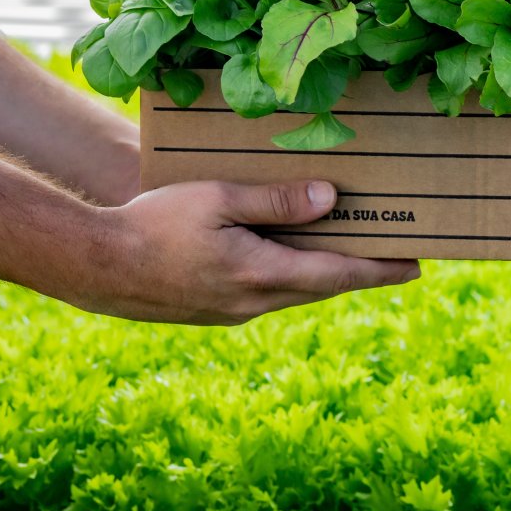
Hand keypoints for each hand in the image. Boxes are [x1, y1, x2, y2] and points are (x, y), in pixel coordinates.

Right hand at [77, 180, 419, 323]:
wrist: (94, 267)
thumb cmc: (154, 225)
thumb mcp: (217, 199)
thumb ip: (275, 201)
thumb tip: (329, 199)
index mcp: (261, 274)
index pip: (338, 273)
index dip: (380, 269)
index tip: (417, 266)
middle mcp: (255, 301)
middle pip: (324, 285)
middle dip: (364, 272)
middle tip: (400, 259)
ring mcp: (235, 310)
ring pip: (297, 289)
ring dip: (328, 273)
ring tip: (355, 251)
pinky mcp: (217, 310)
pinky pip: (270, 291)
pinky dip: (294, 274)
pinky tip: (294, 256)